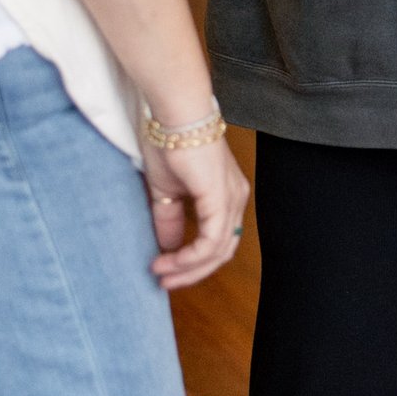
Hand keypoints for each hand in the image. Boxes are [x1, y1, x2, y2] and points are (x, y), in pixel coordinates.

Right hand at [140, 131, 247, 291]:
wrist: (174, 114)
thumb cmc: (169, 140)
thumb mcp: (165, 190)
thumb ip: (169, 219)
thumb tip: (166, 247)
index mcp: (226, 194)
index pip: (216, 240)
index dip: (191, 261)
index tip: (164, 270)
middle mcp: (236, 198)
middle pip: (221, 251)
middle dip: (191, 272)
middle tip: (163, 282)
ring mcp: (232, 199)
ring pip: (217, 252)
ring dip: (187, 269)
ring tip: (160, 274)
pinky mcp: (222, 199)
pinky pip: (211, 242)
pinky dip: (189, 258)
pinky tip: (168, 262)